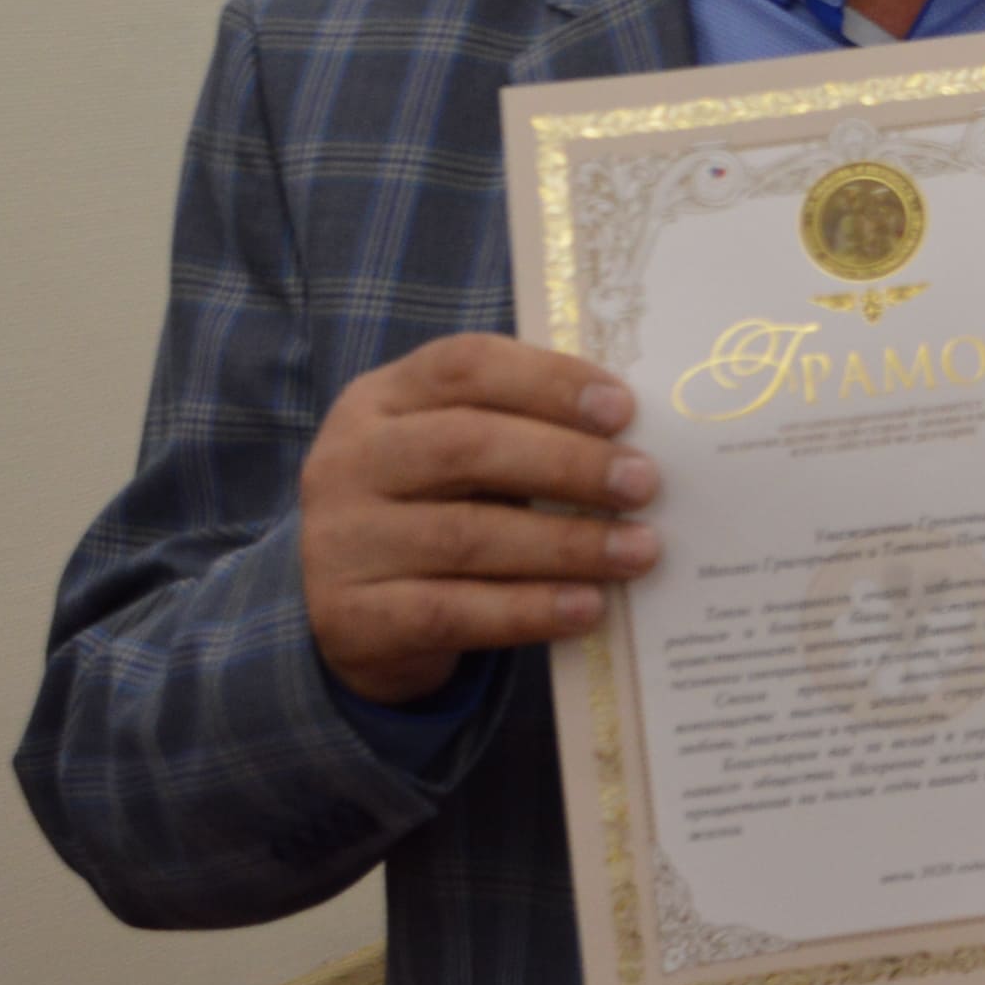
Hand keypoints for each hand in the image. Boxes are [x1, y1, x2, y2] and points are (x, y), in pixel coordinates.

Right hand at [300, 336, 658, 704]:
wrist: (345, 614)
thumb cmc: (431, 510)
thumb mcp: (456, 456)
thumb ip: (522, 432)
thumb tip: (634, 443)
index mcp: (381, 399)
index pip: (464, 366)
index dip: (548, 381)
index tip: (623, 409)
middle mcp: (350, 461)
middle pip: (467, 446)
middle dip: (568, 463)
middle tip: (643, 483)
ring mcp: (341, 541)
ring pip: (466, 535)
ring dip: (566, 544)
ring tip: (639, 551)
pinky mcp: (351, 618)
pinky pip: (452, 612)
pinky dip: (529, 610)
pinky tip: (588, 607)